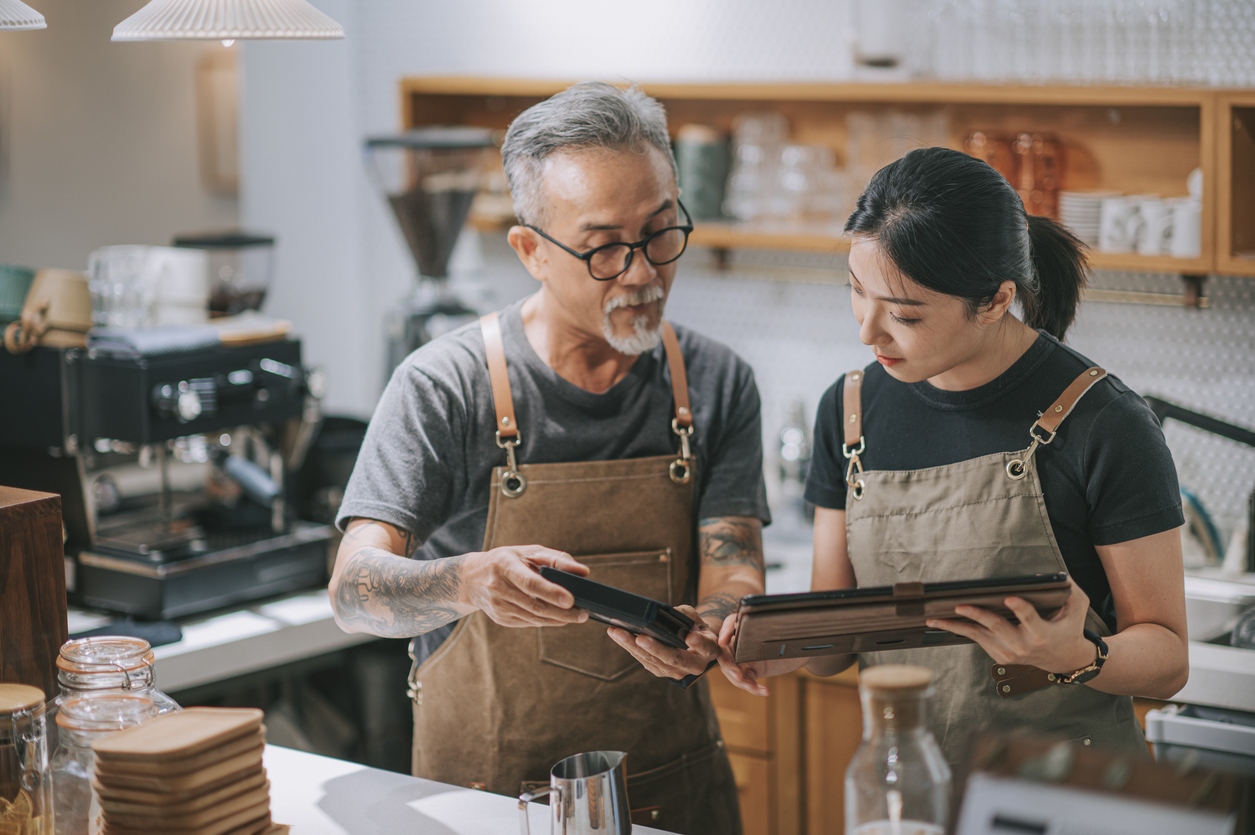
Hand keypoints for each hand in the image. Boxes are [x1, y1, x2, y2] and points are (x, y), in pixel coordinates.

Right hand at [460, 545, 589, 627]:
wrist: (472, 578)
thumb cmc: (507, 560)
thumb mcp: (528, 552)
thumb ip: (556, 559)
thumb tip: (583, 572)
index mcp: (504, 565)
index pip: (530, 582)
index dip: (551, 592)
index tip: (571, 599)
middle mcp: (498, 587)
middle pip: (534, 605)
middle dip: (562, 612)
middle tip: (583, 614)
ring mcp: (497, 606)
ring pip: (533, 617)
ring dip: (558, 619)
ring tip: (577, 616)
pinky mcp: (500, 618)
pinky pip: (528, 622)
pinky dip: (546, 621)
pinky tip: (559, 617)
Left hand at [608, 605, 720, 679]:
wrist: (692, 645)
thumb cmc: (694, 627)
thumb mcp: (696, 618)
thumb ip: (686, 615)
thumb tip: (667, 613)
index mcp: (709, 650)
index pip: (706, 647)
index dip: (698, 643)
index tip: (689, 636)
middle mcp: (694, 665)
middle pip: (674, 658)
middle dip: (655, 648)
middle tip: (640, 638)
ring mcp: (676, 672)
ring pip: (655, 662)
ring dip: (634, 647)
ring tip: (618, 632)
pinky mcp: (661, 672)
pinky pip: (645, 661)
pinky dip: (630, 648)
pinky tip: (618, 636)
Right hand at [713, 613, 806, 695]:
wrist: (803, 652)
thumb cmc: (794, 636)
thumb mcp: (784, 630)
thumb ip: (775, 626)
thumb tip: (770, 622)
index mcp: (745, 624)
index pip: (729, 624)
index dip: (725, 632)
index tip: (723, 642)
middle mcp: (741, 640)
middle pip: (725, 652)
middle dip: (729, 665)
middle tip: (738, 675)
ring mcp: (744, 657)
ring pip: (733, 671)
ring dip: (741, 681)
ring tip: (753, 687)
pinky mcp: (751, 670)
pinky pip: (746, 680)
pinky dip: (754, 688)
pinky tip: (765, 691)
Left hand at [926, 576, 1097, 673]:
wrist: (1065, 659)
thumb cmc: (1070, 627)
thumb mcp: (1078, 608)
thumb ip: (1070, 590)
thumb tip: (1056, 575)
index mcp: (1042, 633)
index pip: (1030, 619)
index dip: (1020, 609)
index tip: (1009, 598)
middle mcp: (1024, 646)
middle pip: (997, 627)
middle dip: (977, 615)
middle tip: (959, 605)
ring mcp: (1010, 654)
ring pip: (979, 636)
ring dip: (955, 626)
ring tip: (934, 619)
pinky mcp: (999, 656)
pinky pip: (978, 640)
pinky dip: (961, 630)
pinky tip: (944, 622)